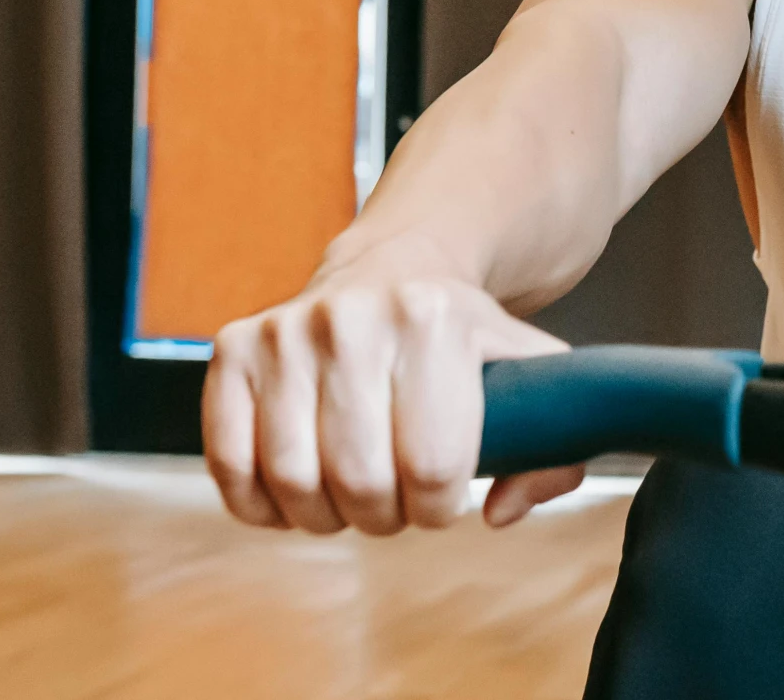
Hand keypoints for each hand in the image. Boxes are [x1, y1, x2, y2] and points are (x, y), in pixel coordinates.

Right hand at [203, 267, 584, 534]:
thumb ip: (553, 445)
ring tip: (348, 499)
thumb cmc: (460, 336)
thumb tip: (500, 512)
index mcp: (434, 319)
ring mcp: (286, 332)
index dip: (440, 506)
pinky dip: (259, 503)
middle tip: (394, 503)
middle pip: (361, 481)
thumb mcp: (528, 370)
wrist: (393, 267)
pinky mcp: (233, 349)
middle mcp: (354, 318)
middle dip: (383, 516)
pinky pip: (230, 463)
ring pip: (293, 480)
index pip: (434, 465)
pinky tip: (292, 494)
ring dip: (323, 516)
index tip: (441, 495)